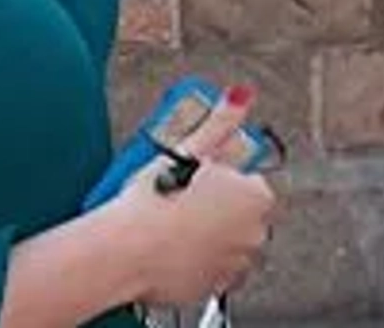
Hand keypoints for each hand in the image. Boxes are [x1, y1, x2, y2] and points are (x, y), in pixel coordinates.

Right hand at [111, 89, 277, 306]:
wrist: (127, 250)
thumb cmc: (155, 201)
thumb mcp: (188, 150)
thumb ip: (221, 121)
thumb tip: (240, 95)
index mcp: (256, 196)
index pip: (250, 182)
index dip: (223, 180)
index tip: (201, 180)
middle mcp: (254, 233)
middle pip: (241, 214)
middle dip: (218, 207)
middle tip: (184, 200)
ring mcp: (235, 264)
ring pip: (227, 244)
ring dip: (209, 236)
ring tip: (176, 225)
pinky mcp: (213, 288)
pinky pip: (212, 270)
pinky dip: (198, 262)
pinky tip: (175, 249)